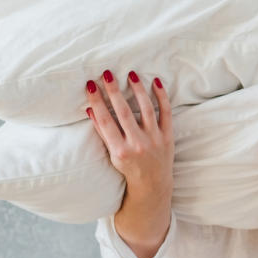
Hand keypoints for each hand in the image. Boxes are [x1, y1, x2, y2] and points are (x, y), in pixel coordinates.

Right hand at [85, 69, 173, 257]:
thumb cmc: (128, 168)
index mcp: (120, 150)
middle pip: (123, 112)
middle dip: (113, 92)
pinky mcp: (168, 136)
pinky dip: (161, 97)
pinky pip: (166, 112)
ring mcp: (154, 139)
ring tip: (130, 74)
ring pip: (146, 109)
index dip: (96, 102)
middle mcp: (138, 144)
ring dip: (137, 90)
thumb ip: (103, 132)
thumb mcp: (112, 154)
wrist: (152, 184)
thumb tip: (91, 109)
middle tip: (106, 74)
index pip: (105, 121)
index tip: (89, 85)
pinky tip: (155, 82)